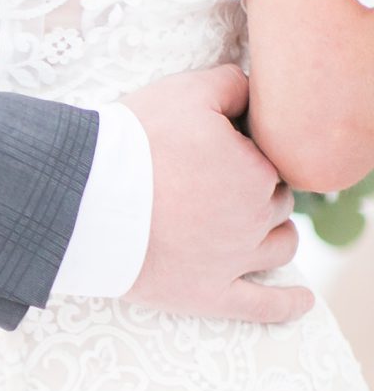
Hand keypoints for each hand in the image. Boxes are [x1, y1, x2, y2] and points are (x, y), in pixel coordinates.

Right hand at [123, 64, 312, 323]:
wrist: (87, 201)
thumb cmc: (133, 144)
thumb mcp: (185, 91)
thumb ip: (232, 84)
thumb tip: (254, 91)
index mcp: (255, 170)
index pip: (268, 159)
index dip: (243, 152)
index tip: (211, 152)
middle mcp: (255, 217)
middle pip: (275, 201)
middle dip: (258, 191)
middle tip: (216, 184)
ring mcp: (234, 260)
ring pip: (280, 245)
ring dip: (277, 234)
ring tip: (263, 228)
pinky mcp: (209, 294)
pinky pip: (262, 306)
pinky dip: (287, 304)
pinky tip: (302, 300)